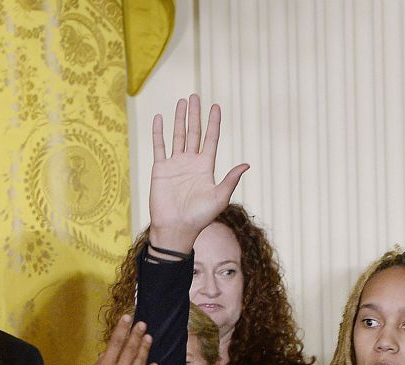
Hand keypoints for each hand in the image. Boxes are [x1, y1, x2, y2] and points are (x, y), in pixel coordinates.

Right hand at [63, 315, 156, 364]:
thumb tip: (105, 356)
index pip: (115, 344)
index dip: (122, 329)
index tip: (127, 318)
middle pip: (130, 350)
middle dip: (137, 335)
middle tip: (142, 324)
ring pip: (139, 363)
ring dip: (145, 349)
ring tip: (149, 337)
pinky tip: (155, 364)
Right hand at [148, 95, 249, 252]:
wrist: (176, 228)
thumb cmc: (200, 217)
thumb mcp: (219, 198)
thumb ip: (230, 179)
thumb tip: (247, 164)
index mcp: (206, 167)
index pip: (210, 139)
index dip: (213, 123)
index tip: (215, 106)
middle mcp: (191, 162)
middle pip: (194, 132)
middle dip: (195, 114)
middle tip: (195, 96)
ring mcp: (175, 164)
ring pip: (177, 135)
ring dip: (179, 119)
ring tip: (181, 101)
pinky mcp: (160, 169)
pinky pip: (159, 146)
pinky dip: (158, 132)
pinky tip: (159, 118)